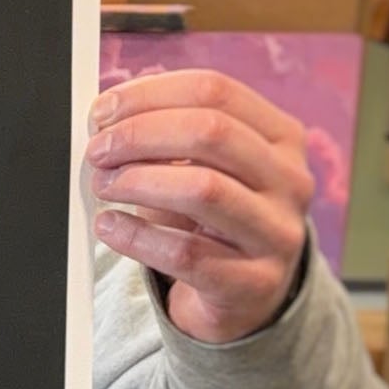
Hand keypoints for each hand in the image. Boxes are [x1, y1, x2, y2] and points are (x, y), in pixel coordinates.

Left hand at [86, 70, 312, 344]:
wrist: (243, 297)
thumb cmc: (213, 220)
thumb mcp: (205, 168)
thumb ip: (169, 136)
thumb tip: (106, 116)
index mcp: (281, 138)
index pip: (215, 91)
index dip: (150, 95)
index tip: (103, 111)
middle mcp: (290, 181)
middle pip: (210, 133)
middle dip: (140, 135)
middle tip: (98, 151)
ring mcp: (277, 234)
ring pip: (203, 189)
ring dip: (137, 181)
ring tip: (104, 185)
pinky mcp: (252, 283)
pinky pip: (185, 253)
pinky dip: (136, 235)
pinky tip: (109, 225)